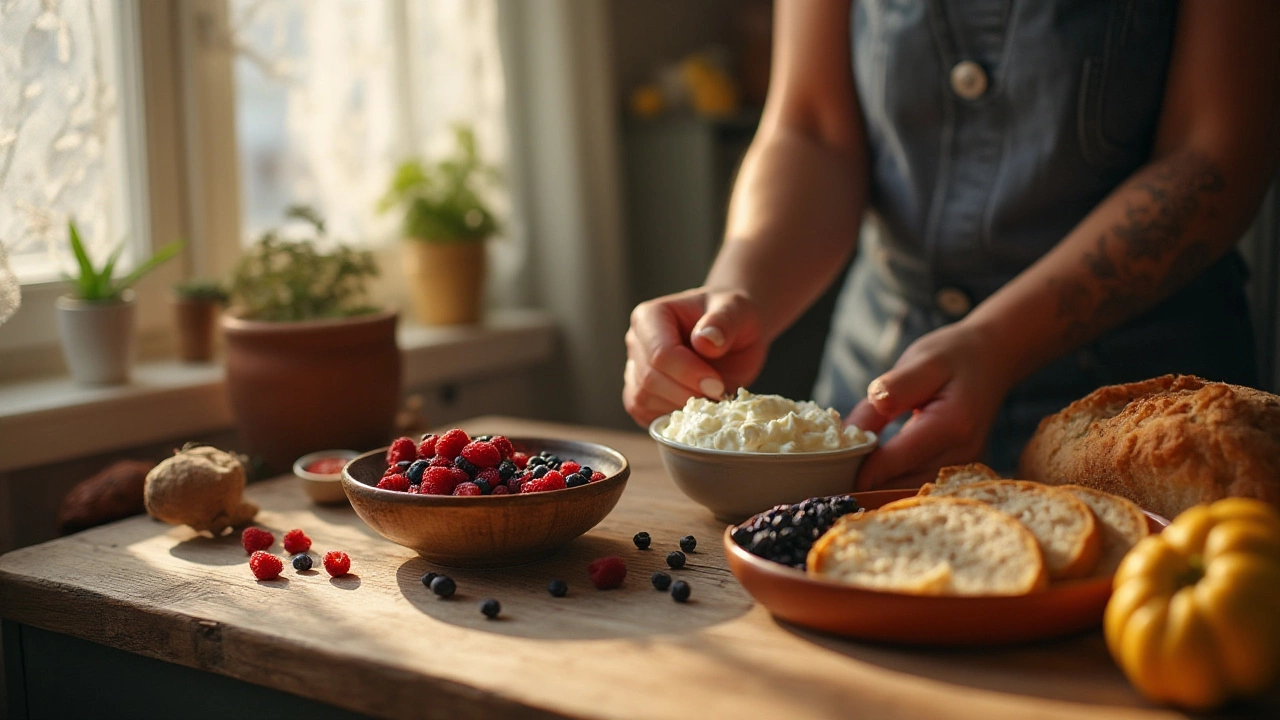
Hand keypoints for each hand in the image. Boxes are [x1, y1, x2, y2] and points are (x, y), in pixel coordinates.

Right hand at [623, 288, 766, 425]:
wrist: (736, 332)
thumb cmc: (735, 317)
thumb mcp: (738, 311)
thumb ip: (724, 322)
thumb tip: (705, 341)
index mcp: (650, 316)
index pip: (659, 354)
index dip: (688, 374)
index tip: (718, 385)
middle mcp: (637, 342)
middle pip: (649, 380)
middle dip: (686, 394)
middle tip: (719, 396)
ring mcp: (636, 369)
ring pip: (643, 401)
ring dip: (679, 410)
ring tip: (711, 400)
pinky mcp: (643, 394)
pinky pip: (645, 415)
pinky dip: (671, 420)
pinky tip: (697, 410)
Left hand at [846, 321, 1014, 489]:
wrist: (994, 358)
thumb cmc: (954, 355)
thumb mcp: (922, 361)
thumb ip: (891, 391)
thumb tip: (855, 425)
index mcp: (951, 424)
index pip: (899, 459)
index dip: (863, 471)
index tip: (830, 475)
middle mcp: (962, 453)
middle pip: (904, 484)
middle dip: (867, 486)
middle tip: (827, 482)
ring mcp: (964, 466)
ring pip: (912, 491)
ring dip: (879, 489)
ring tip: (841, 480)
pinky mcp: (958, 470)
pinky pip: (921, 485)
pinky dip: (894, 483)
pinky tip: (868, 475)